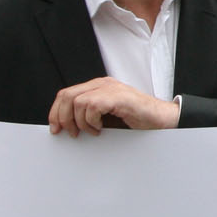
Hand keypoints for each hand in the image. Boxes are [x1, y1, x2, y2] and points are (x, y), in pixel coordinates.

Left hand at [48, 77, 180, 135]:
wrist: (160, 120)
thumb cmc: (136, 120)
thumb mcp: (105, 117)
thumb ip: (87, 115)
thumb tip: (64, 126)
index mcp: (98, 87)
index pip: (66, 94)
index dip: (56, 112)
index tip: (56, 128)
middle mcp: (103, 84)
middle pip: (66, 96)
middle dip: (62, 118)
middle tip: (70, 133)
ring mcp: (111, 88)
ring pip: (76, 102)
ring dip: (80, 122)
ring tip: (92, 131)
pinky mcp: (117, 96)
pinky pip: (91, 106)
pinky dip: (91, 121)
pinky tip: (101, 128)